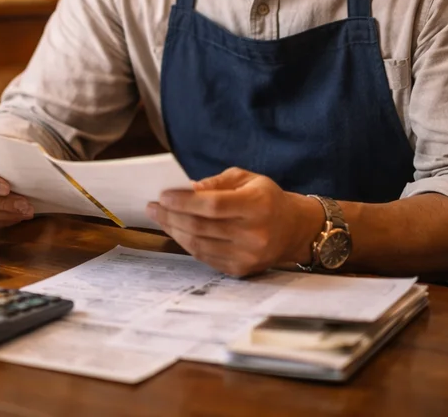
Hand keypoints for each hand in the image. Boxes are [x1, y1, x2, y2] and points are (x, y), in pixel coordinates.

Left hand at [145, 168, 321, 276]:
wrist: (294, 229)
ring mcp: (248, 256)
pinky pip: (205, 257)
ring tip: (160, 218)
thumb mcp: (246, 179)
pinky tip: (176, 231)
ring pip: (199, 245)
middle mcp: (255, 234)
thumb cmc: (266, 198)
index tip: (162, 195)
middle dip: (171, 216)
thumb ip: (216, 182)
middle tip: (153, 207)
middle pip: (202, 227)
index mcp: (257, 206)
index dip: (184, 201)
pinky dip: (187, 244)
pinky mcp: (241, 269)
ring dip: (174, 230)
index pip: (213, 205)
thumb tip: (187, 189)